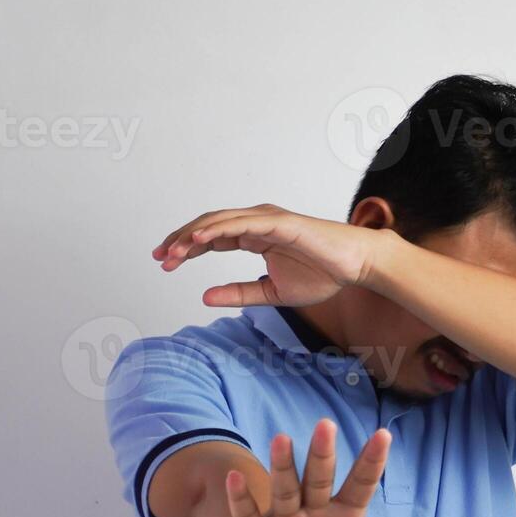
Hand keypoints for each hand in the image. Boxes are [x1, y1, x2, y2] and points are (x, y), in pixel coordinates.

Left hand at [153, 204, 386, 307]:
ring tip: (172, 249)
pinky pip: (241, 223)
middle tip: (160, 257)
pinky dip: (217, 229)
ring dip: (193, 234)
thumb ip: (239, 293)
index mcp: (254, 237)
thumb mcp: (271, 292)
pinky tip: (198, 239)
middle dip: (181, 240)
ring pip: (219, 221)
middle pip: (208, 226)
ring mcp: (266, 219)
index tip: (165, 263)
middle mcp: (256, 222)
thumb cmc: (322, 276)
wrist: (355, 267)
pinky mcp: (278, 222)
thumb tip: (204, 297)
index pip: (211, 238)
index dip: (186, 249)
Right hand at [223, 419, 465, 516]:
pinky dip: (242, 499)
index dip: (371, 462)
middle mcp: (313, 510)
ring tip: (281, 440)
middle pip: (320, 478)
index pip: (360, 484)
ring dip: (283, 467)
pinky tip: (237, 478)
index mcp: (344, 514)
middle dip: (322, 454)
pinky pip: (249, 516)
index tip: (384, 435)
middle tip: (326, 424)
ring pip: (285, 489)